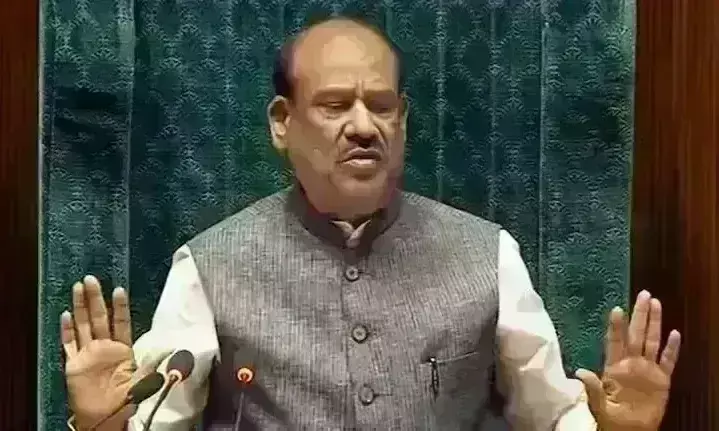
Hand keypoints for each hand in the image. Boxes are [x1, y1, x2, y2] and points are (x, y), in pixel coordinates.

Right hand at [62, 276, 155, 429]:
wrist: (106, 418)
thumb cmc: (127, 400)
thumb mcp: (147, 381)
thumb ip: (158, 367)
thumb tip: (179, 356)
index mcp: (122, 348)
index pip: (121, 322)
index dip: (120, 306)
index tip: (119, 289)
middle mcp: (104, 347)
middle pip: (99, 318)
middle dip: (96, 298)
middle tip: (92, 279)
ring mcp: (87, 354)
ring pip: (83, 325)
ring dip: (80, 306)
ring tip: (78, 287)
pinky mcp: (73, 365)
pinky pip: (68, 344)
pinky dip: (66, 330)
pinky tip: (65, 314)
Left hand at [575, 290, 680, 430]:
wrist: (630, 430)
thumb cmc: (611, 417)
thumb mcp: (599, 404)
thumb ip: (593, 387)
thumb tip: (580, 372)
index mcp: (614, 368)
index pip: (615, 342)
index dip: (616, 326)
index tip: (617, 308)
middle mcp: (631, 364)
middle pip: (636, 335)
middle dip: (639, 314)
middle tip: (643, 294)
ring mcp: (647, 370)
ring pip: (652, 341)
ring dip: (654, 323)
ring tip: (656, 303)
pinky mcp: (662, 380)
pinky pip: (668, 361)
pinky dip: (672, 349)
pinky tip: (675, 333)